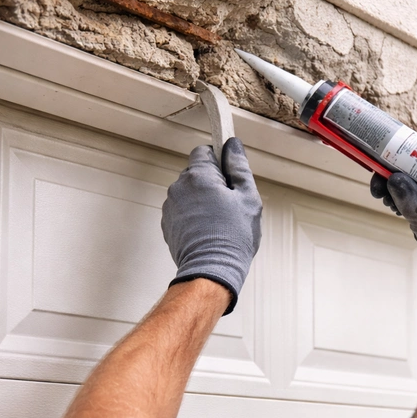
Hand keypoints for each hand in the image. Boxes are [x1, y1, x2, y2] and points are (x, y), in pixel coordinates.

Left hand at [162, 139, 261, 313]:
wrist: (211, 271)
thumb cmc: (232, 238)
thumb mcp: (248, 198)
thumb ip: (239, 167)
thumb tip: (233, 146)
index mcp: (198, 176)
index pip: (204, 151)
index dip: (219, 160)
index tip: (229, 172)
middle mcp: (179, 188)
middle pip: (196, 172)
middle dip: (212, 182)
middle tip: (230, 202)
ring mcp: (170, 207)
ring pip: (189, 192)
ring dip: (202, 199)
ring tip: (219, 220)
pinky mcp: (168, 224)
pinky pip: (182, 210)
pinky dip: (193, 215)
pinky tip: (208, 229)